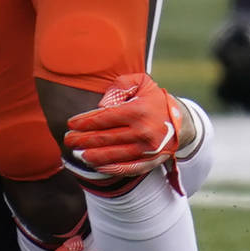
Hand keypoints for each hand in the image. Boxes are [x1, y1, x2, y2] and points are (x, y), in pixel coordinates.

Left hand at [64, 74, 187, 194]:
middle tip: (67, 140)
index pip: (104, 118)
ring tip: (77, 154)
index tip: (70, 123)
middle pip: (105, 138)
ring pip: (113, 155)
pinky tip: (97, 167)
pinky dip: (111, 169)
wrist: (182, 122)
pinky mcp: (151, 162)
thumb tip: (101, 105)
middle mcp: (143, 131)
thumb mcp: (141, 82)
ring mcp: (147, 149)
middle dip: (82, 140)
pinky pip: (128, 168)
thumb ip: (120, 87)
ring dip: (92, 156)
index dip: (84, 122)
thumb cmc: (154, 99)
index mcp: (138, 111)